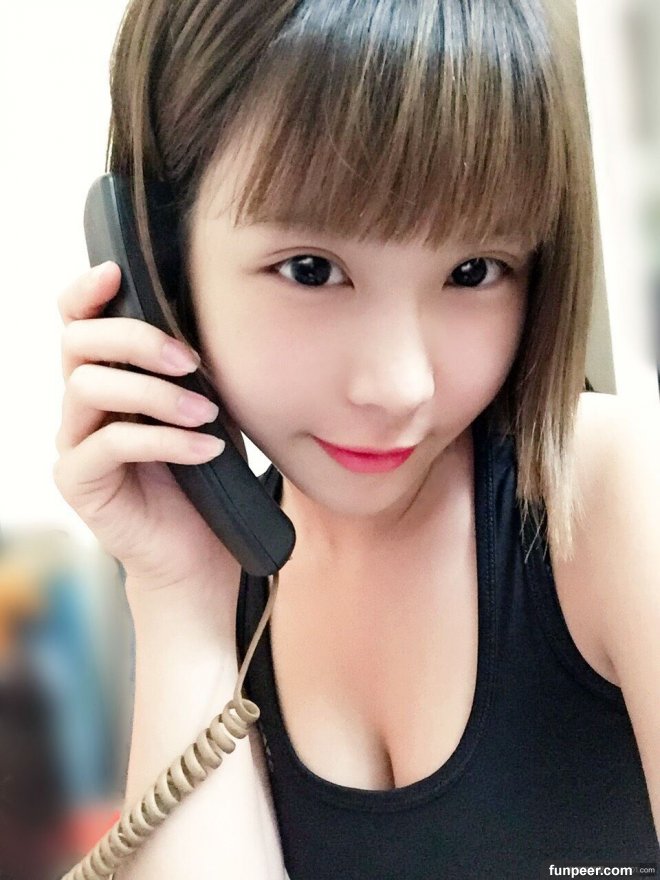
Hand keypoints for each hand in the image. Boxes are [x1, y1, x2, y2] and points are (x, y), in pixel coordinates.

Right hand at [53, 262, 245, 615]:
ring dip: (155, 394)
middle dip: (134, 339)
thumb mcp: (205, 410)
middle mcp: (80, 407)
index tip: (116, 273)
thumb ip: (189, 370)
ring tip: (206, 414)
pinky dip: (165, 441)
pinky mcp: (78, 482)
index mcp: (107, 381)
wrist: (199, 553)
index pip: (78, 324)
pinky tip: (206, 450)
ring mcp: (73, 444)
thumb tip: (201, 326)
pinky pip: (111, 444)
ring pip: (88, 387)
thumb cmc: (203, 477)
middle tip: (188, 360)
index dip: (86, 292)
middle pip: (76, 343)